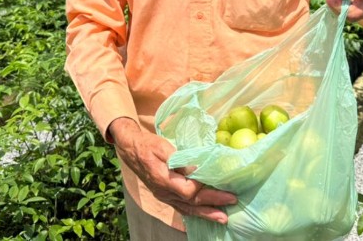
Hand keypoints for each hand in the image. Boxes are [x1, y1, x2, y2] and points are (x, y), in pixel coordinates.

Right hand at [108, 117, 236, 223]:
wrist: (130, 149)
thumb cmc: (147, 144)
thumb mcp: (161, 146)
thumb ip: (178, 158)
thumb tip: (196, 167)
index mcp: (162, 179)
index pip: (187, 190)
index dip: (202, 187)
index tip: (216, 178)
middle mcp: (164, 192)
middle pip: (191, 202)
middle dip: (212, 203)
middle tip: (231, 201)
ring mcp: (164, 196)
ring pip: (187, 209)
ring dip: (206, 213)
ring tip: (223, 218)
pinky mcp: (165, 196)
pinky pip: (182, 207)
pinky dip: (195, 212)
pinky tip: (206, 215)